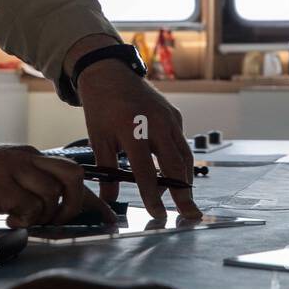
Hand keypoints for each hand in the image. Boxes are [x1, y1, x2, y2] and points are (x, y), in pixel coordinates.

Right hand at [0, 145, 115, 228]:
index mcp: (29, 155)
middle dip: (76, 204)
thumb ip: (27, 186)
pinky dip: (26, 219)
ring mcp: (14, 171)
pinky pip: (30, 207)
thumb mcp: (2, 176)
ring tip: (24, 218)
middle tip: (57, 220)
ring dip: (46, 215)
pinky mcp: (1, 187)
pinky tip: (9, 219)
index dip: (94, 199)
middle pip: (74, 176)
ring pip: (54, 194)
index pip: (71, 172)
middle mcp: (26, 158)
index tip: (108, 217)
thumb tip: (51, 210)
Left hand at [78, 64, 201, 220]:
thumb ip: (106, 169)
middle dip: (183, 193)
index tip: (159, 214)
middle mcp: (156, 124)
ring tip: (182, 199)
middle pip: (175, 165)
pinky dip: (180, 160)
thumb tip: (109, 199)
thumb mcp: (98, 138)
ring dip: (185, 179)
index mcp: (133, 129)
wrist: (110, 73)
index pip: (145, 170)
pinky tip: (172, 173)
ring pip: (184, 155)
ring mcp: (169, 118)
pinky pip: (181, 143)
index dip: (152, 195)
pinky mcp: (174, 115)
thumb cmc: (102, 106)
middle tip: (190, 214)